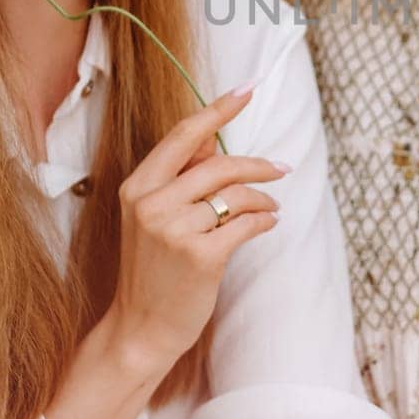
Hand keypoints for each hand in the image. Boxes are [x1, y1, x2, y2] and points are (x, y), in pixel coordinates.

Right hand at [106, 85, 285, 375]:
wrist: (140, 328)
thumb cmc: (152, 270)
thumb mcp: (152, 218)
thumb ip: (179, 178)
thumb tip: (211, 140)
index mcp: (138, 187)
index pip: (183, 136)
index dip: (218, 109)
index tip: (248, 89)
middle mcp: (152, 204)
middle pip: (219, 163)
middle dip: (257, 164)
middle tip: (281, 168)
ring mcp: (174, 230)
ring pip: (236, 194)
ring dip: (263, 197)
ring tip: (271, 206)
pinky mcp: (201, 256)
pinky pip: (247, 223)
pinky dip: (264, 220)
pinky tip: (268, 223)